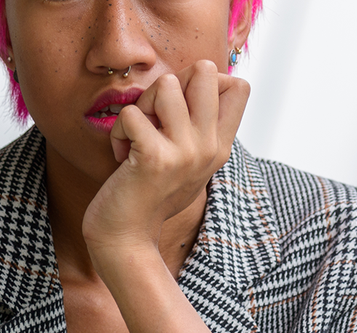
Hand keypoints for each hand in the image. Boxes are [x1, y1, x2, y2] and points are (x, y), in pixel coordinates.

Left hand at [82, 60, 249, 268]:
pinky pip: (132, 114)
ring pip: (166, 84)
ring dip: (141, 105)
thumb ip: (199, 129)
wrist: (127, 238)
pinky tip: (122, 156)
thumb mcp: (188, 162)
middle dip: (170, 83)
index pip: (238, 85)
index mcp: (220, 146)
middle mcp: (209, 147)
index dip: (202, 82)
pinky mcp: (155, 159)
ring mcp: (185, 152)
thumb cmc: (149, 196)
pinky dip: (118, 131)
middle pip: (204, 70)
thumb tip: (201, 78)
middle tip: (155, 117)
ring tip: (137, 136)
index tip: (179, 111)